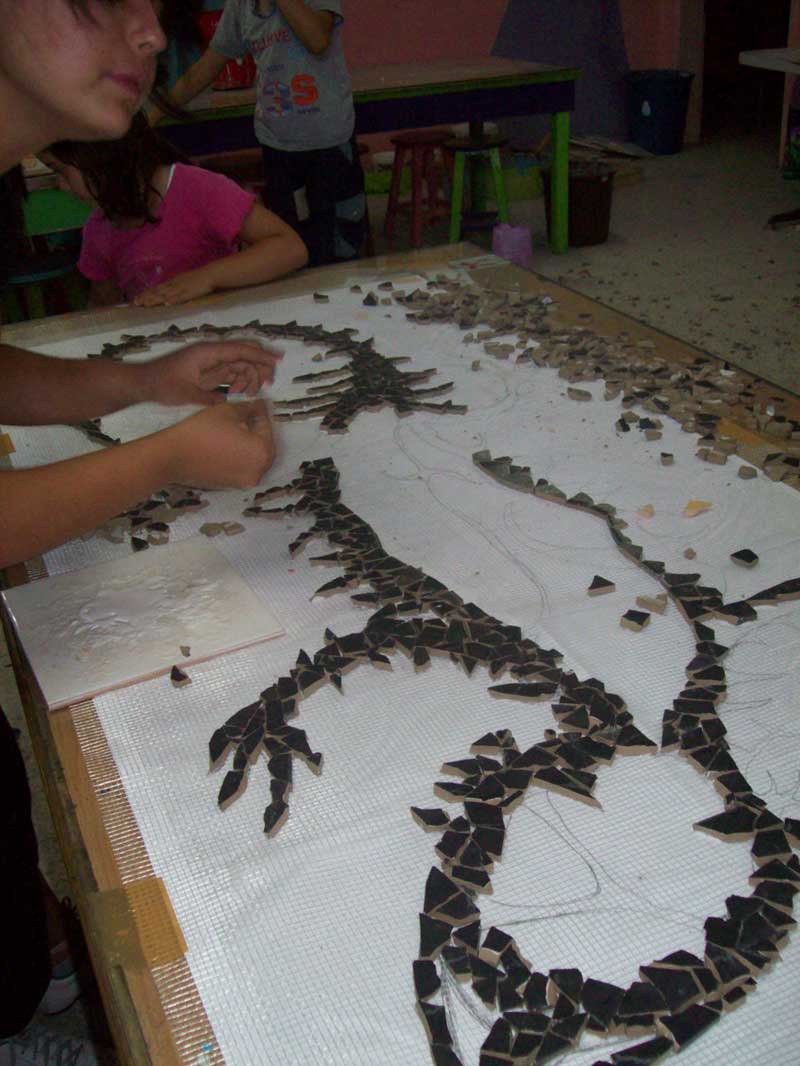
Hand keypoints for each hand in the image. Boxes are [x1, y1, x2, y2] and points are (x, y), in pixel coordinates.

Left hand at [134, 268, 214, 306]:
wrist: (210, 274)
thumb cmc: (198, 279)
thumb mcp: (184, 280)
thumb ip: (175, 286)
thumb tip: (167, 294)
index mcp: (172, 282)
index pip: (156, 289)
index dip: (146, 294)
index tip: (136, 299)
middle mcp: (174, 285)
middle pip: (157, 292)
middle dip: (146, 298)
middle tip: (135, 303)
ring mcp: (181, 288)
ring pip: (165, 295)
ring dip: (155, 300)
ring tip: (145, 305)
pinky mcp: (189, 293)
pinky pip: (180, 297)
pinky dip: (173, 300)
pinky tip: (166, 304)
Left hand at [138, 340, 282, 406]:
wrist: (141, 384)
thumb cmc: (160, 385)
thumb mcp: (186, 395)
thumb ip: (210, 397)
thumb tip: (231, 400)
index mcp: (207, 353)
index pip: (240, 350)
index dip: (261, 355)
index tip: (278, 361)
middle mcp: (211, 354)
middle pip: (244, 354)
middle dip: (260, 366)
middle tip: (269, 383)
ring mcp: (210, 362)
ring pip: (239, 364)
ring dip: (249, 377)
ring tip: (247, 393)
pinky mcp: (207, 372)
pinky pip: (230, 372)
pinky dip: (239, 381)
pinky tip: (239, 392)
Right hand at [163, 400, 275, 488]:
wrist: (172, 456)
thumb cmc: (200, 432)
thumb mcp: (227, 411)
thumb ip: (247, 409)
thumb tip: (255, 408)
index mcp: (261, 452)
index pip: (266, 427)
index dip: (260, 412)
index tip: (257, 404)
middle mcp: (258, 471)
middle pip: (264, 446)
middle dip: (258, 429)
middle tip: (250, 414)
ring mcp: (245, 481)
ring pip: (254, 458)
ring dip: (250, 443)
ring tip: (240, 427)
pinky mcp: (232, 486)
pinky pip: (242, 467)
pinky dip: (240, 455)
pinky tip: (230, 443)